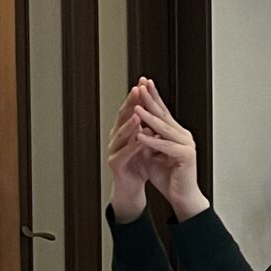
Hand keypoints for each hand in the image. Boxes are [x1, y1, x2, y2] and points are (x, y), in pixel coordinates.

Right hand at [106, 87, 151, 222]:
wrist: (131, 188)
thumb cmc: (138, 165)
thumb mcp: (146, 142)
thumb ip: (148, 128)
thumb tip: (156, 109)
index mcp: (124, 131)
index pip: (130, 109)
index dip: (137, 96)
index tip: (144, 82)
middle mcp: (116, 138)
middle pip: (122, 117)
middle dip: (131, 103)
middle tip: (137, 90)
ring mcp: (113, 150)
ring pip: (121, 134)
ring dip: (129, 124)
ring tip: (138, 114)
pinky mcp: (115, 164)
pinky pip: (124, 153)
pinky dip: (133, 146)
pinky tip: (140, 140)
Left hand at [133, 79, 208, 221]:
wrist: (182, 196)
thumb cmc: (168, 177)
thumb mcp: (151, 155)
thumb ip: (145, 141)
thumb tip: (136, 128)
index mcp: (176, 134)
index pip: (162, 112)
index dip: (151, 98)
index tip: (141, 85)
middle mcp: (183, 136)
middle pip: (164, 115)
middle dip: (151, 99)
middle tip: (141, 85)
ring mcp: (186, 145)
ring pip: (164, 128)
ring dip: (149, 117)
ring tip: (137, 107)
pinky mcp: (185, 156)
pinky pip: (166, 146)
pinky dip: (152, 141)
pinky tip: (141, 134)